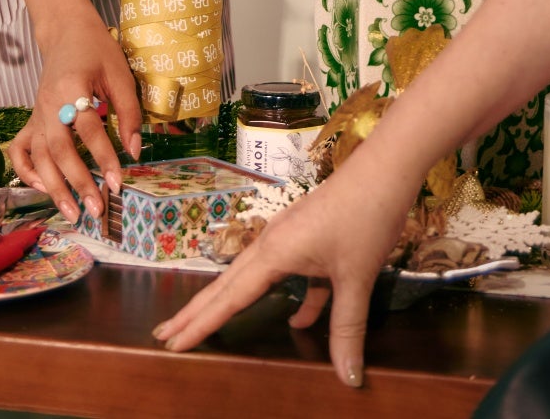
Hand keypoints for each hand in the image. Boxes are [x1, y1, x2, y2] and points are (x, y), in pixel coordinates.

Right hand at [7, 19, 141, 222]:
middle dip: (77, 182)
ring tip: (72, 212)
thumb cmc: (96, 50)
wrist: (66, 31)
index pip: (88, 130)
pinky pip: (20, 150)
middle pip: (58, 149)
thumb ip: (128, 113)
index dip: (104, 156)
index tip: (118, 182)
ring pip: (38, 156)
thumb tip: (135, 151)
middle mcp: (48, 105)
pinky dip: (26, 172)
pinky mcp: (32, 120)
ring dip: (53, 187)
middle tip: (96, 208)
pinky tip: (43, 187)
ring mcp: (36, 114)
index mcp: (71, 88)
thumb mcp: (120, 74)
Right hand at [153, 161, 415, 387]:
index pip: (229, 299)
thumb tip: (349, 378)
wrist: (386, 170)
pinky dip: (290, 298)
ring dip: (230, 302)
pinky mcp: (306, 235)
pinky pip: (286, 273)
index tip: (172, 344)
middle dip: (196, 311)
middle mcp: (272, 244)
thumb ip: (347, 329)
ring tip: (206, 324)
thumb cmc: (367, 218)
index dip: (200, 325)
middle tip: (163, 334)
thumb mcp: (356, 279)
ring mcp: (288, 238)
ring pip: (251, 279)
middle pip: (226, 285)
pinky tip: (297, 321)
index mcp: (274, 254)